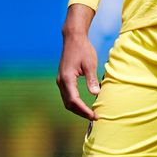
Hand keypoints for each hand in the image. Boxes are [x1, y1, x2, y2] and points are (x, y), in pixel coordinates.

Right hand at [57, 5, 99, 120]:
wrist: (73, 38)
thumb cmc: (83, 49)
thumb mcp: (90, 64)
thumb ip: (91, 80)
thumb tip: (96, 94)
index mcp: (67, 79)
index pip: (74, 100)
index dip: (84, 110)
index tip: (94, 116)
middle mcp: (61, 82)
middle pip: (69, 104)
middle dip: (81, 112)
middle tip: (94, 117)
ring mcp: (61, 81)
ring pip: (67, 101)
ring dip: (78, 109)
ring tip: (91, 113)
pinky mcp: (63, 79)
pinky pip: (68, 95)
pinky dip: (75, 102)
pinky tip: (85, 104)